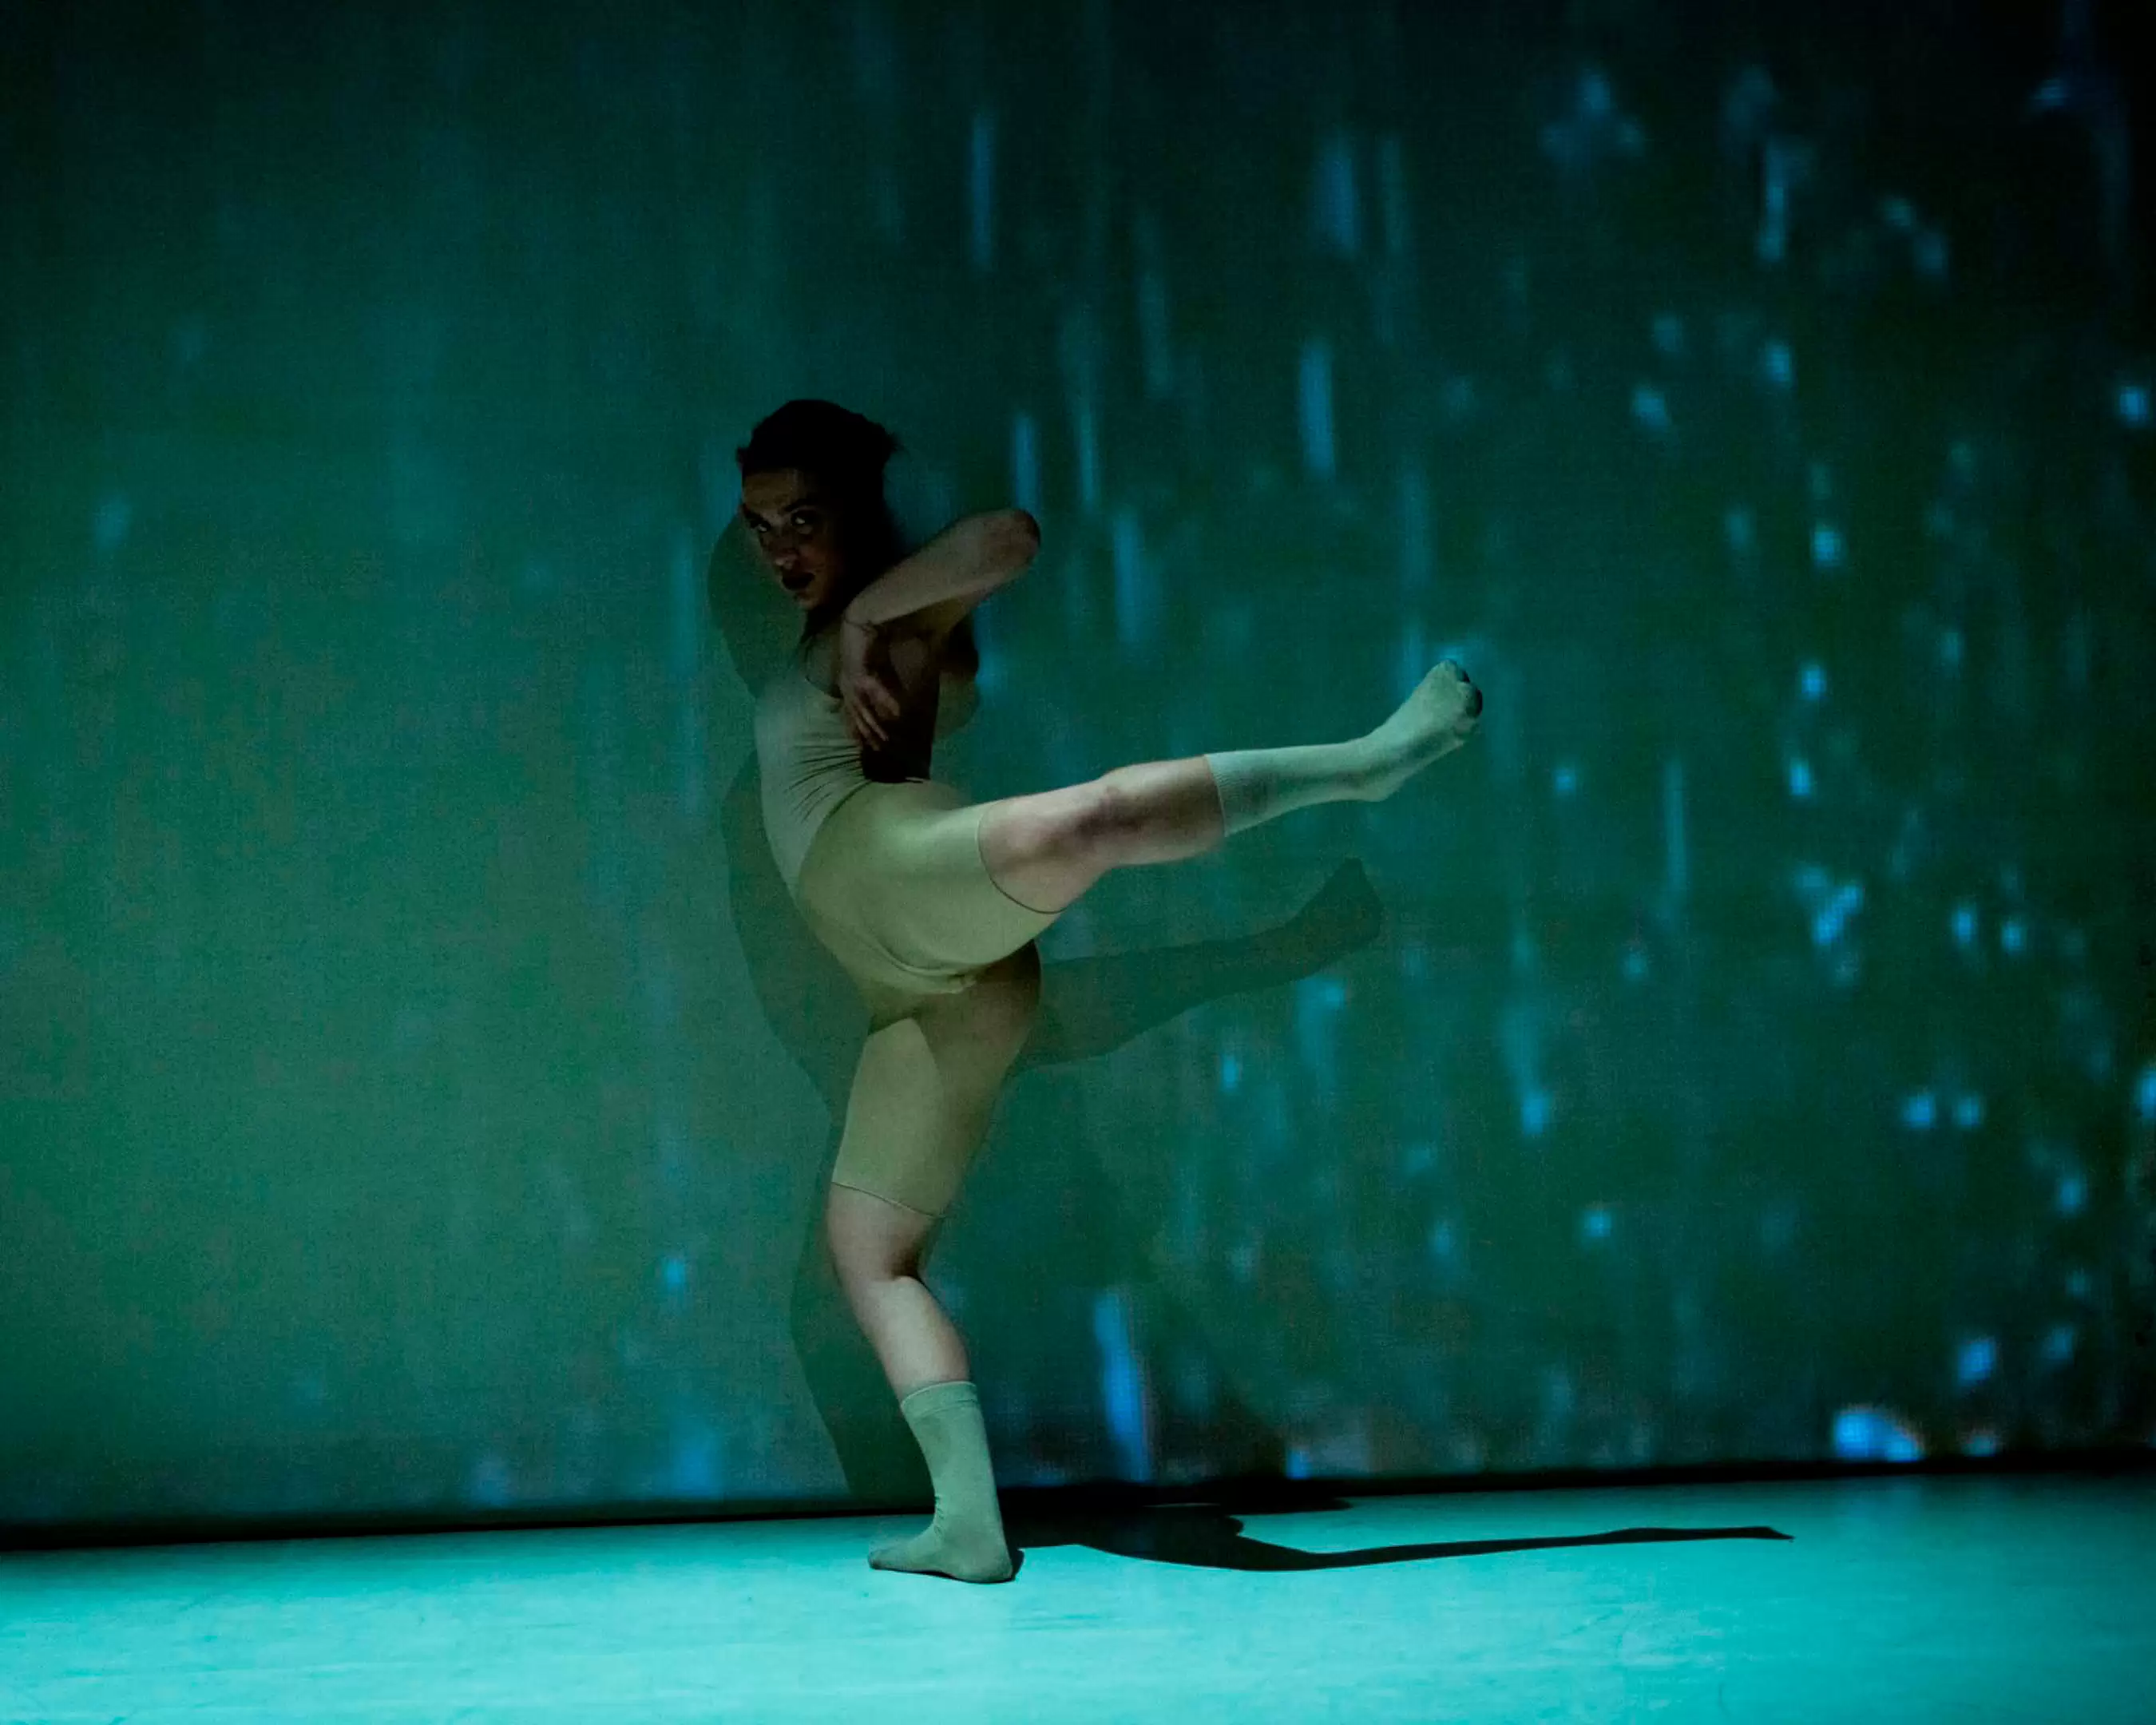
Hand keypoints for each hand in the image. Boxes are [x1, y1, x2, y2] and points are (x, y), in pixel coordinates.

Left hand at [838, 613, 904, 749]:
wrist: (862, 619)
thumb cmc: (869, 642)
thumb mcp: (879, 669)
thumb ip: (885, 687)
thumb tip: (896, 705)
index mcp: (848, 685)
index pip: (852, 713)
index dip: (857, 730)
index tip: (863, 746)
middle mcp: (847, 685)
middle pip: (857, 715)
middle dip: (867, 733)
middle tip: (877, 749)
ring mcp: (851, 679)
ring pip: (863, 708)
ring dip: (874, 724)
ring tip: (885, 738)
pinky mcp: (860, 671)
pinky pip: (875, 690)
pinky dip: (886, 700)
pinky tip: (896, 712)